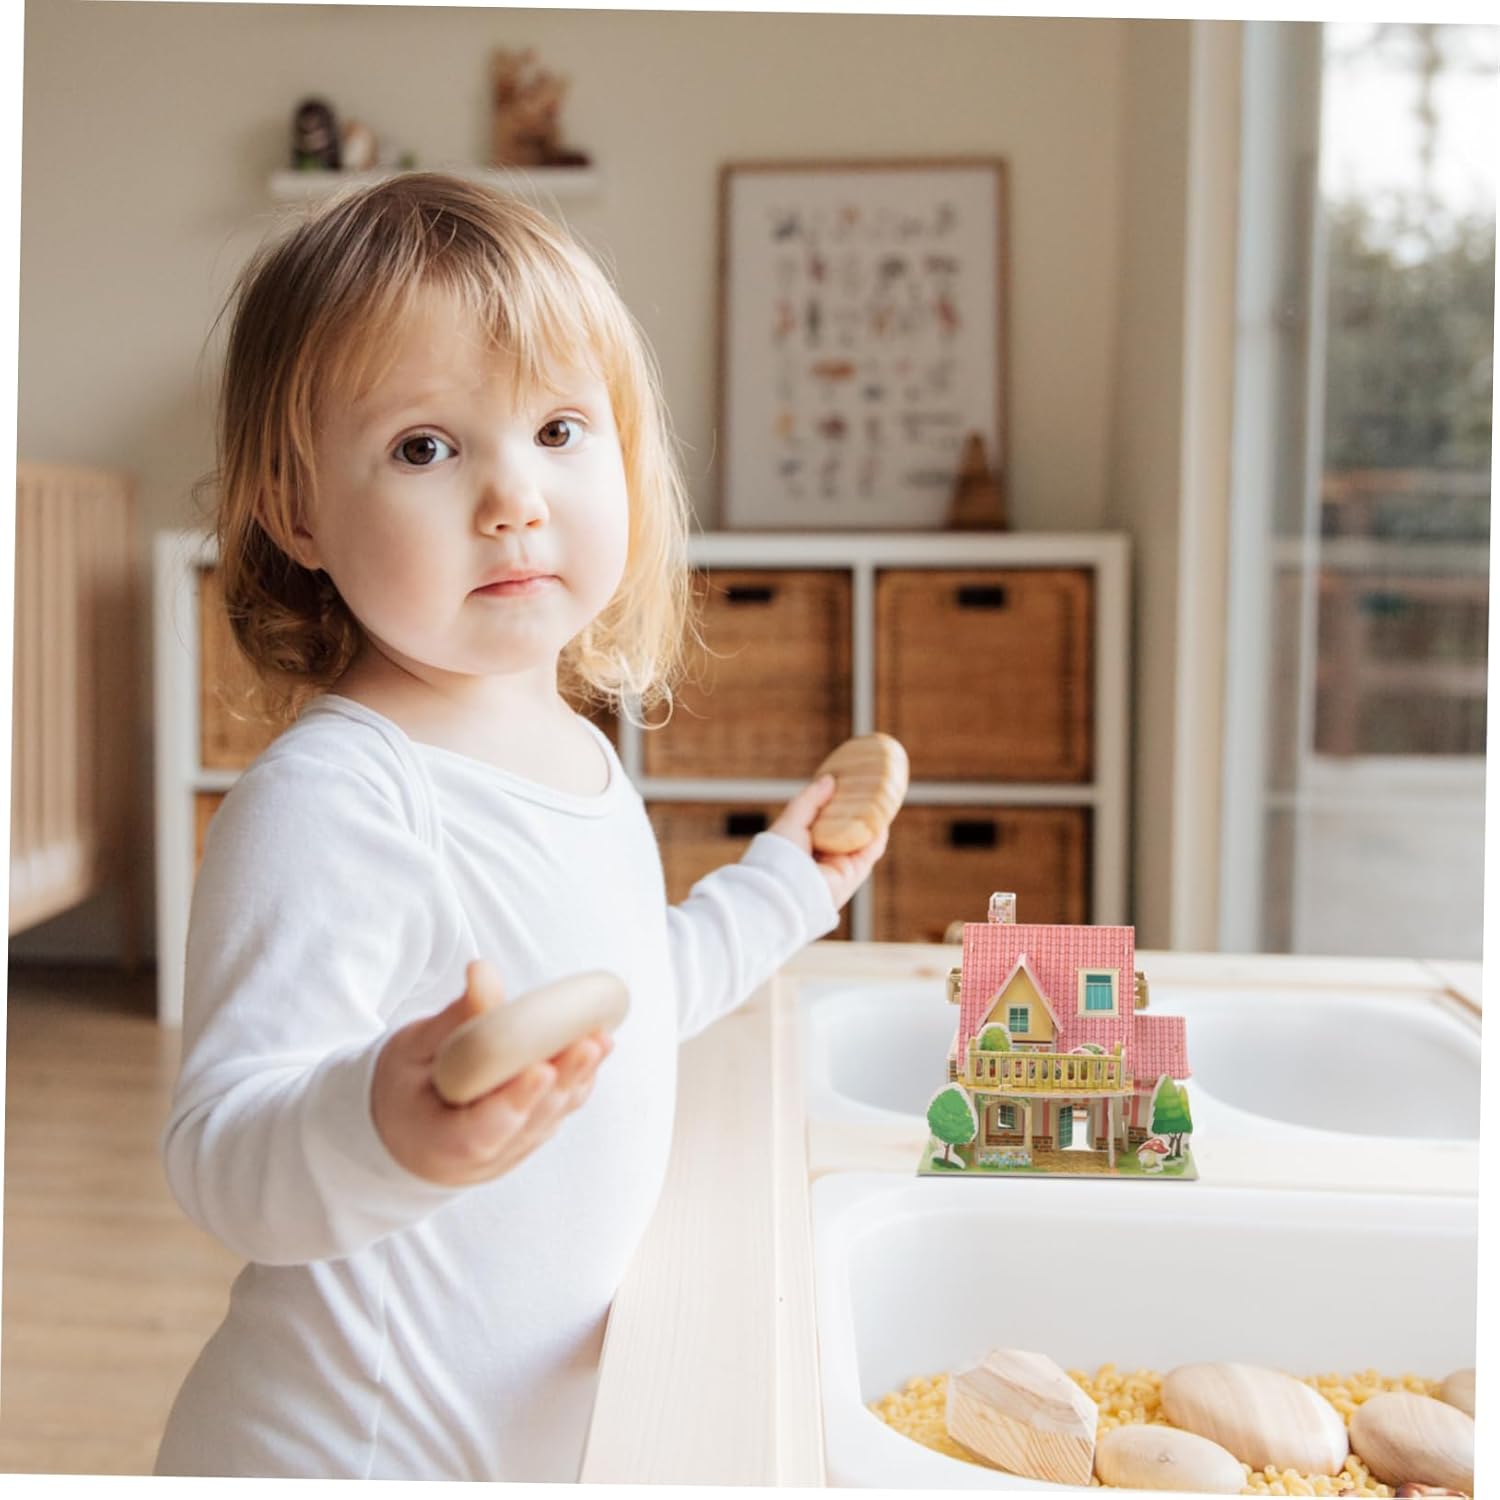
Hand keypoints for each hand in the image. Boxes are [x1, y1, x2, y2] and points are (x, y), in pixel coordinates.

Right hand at [371, 959, 612, 1186]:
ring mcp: (511, 1154)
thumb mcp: (411, 1052)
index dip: (516, 1100)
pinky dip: (577, 1082)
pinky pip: (557, 1113)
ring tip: (601, 1040)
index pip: (483, 1130)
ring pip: (551, 1117)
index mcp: (438, 1143)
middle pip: (530, 1121)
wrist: (400, 1135)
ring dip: (579, 1078)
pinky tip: (596, 1051)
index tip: (541, 1069)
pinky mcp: (529, 1140)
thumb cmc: (401, 1089)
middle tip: (590, 1042)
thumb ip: (454, 1020)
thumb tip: (483, 972)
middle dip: (563, 1079)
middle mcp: (482, 1159)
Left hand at [768, 774, 889, 912]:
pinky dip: (878, 836)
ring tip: (881, 799)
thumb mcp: (792, 819)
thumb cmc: (779, 855)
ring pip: (862, 840)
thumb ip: (811, 799)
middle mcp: (823, 857)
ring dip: (872, 822)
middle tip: (868, 790)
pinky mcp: (852, 875)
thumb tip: (830, 779)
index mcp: (805, 844)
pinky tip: (883, 818)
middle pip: (846, 830)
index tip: (846, 786)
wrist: (783, 887)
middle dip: (858, 812)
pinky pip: (870, 853)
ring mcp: (839, 867)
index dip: (837, 804)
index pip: (826, 821)